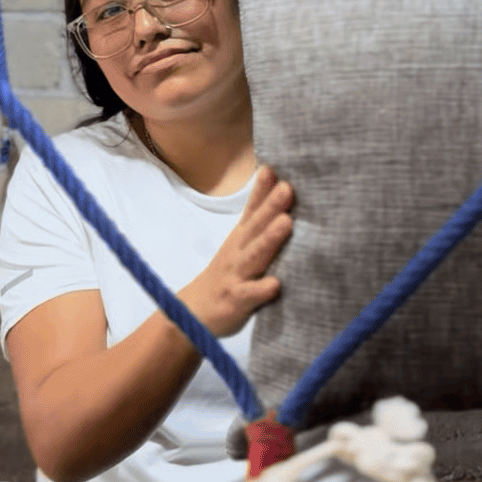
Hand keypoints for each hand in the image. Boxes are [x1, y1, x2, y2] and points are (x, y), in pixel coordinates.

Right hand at [179, 166, 292, 337]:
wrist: (193, 312)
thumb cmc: (227, 274)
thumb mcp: (239, 245)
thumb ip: (258, 221)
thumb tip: (280, 190)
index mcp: (240, 238)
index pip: (251, 210)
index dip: (261, 190)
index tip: (273, 169)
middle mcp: (237, 252)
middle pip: (255, 227)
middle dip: (271, 206)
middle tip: (287, 188)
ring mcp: (236, 276)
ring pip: (254, 255)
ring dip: (270, 238)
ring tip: (286, 222)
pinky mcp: (236, 300)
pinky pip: (250, 295)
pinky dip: (262, 289)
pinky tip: (276, 284)